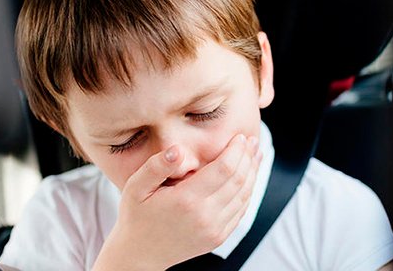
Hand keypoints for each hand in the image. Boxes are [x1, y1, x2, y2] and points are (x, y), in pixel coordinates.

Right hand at [92, 134, 261, 270]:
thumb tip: (177, 150)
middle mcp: (205, 216)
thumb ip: (156, 166)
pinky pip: (240, 211)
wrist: (140, 255)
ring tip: (256, 155)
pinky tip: (248, 178)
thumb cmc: (137, 217)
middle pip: (238, 180)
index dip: (236, 151)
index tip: (239, 136)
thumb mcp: (136, 188)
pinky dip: (248, 192)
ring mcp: (214, 229)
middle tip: (252, 141)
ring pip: (244, 196)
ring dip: (253, 173)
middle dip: (248, 157)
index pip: (224, 169)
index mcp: (187, 200)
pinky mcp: (218, 237)